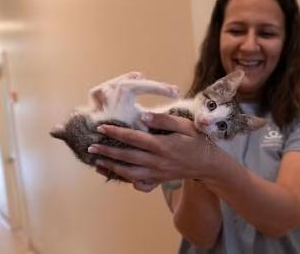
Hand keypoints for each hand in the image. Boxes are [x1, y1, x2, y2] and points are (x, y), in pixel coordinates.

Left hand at [88, 113, 217, 190]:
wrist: (208, 165)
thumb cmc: (197, 141)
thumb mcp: (184, 125)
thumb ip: (163, 120)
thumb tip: (143, 116)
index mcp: (162, 145)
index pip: (134, 138)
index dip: (116, 132)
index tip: (101, 128)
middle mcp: (157, 161)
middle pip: (127, 157)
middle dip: (107, 152)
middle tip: (91, 148)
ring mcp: (157, 174)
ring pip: (129, 173)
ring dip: (111, 167)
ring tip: (96, 163)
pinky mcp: (158, 180)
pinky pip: (138, 183)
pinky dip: (125, 180)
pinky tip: (115, 174)